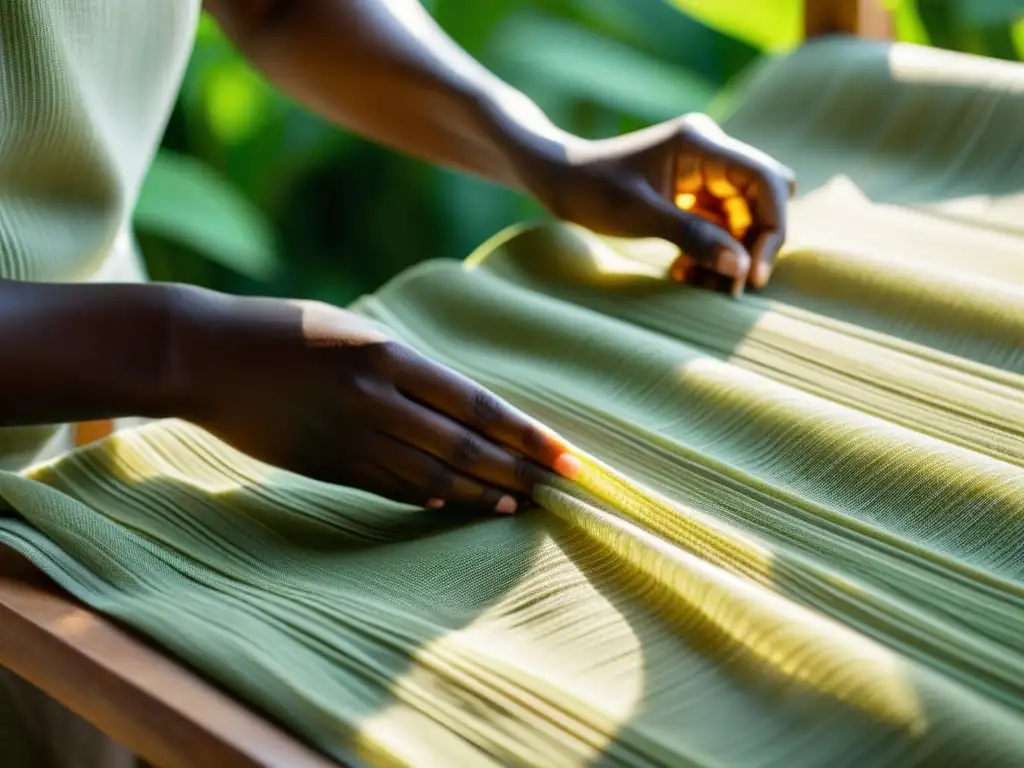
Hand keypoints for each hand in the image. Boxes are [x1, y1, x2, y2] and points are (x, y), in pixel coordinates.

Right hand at [174, 292, 577, 512]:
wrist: (203, 354)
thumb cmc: (282, 331)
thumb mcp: (351, 332)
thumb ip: (402, 370)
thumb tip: (454, 410)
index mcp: (388, 354)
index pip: (477, 404)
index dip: (526, 434)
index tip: (565, 455)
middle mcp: (376, 397)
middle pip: (464, 446)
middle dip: (518, 470)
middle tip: (560, 491)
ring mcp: (349, 435)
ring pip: (431, 474)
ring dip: (480, 492)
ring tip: (518, 504)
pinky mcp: (325, 463)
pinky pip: (388, 487)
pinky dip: (428, 498)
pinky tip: (457, 506)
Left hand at [518, 114, 795, 292]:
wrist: (556, 179)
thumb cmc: (589, 189)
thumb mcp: (636, 215)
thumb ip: (691, 236)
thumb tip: (741, 266)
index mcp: (701, 144)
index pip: (765, 180)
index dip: (772, 227)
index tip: (754, 273)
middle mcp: (710, 154)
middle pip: (763, 200)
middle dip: (755, 244)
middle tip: (733, 287)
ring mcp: (702, 175)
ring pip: (742, 220)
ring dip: (730, 255)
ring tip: (703, 286)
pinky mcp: (691, 196)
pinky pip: (719, 228)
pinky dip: (710, 253)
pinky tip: (683, 274)